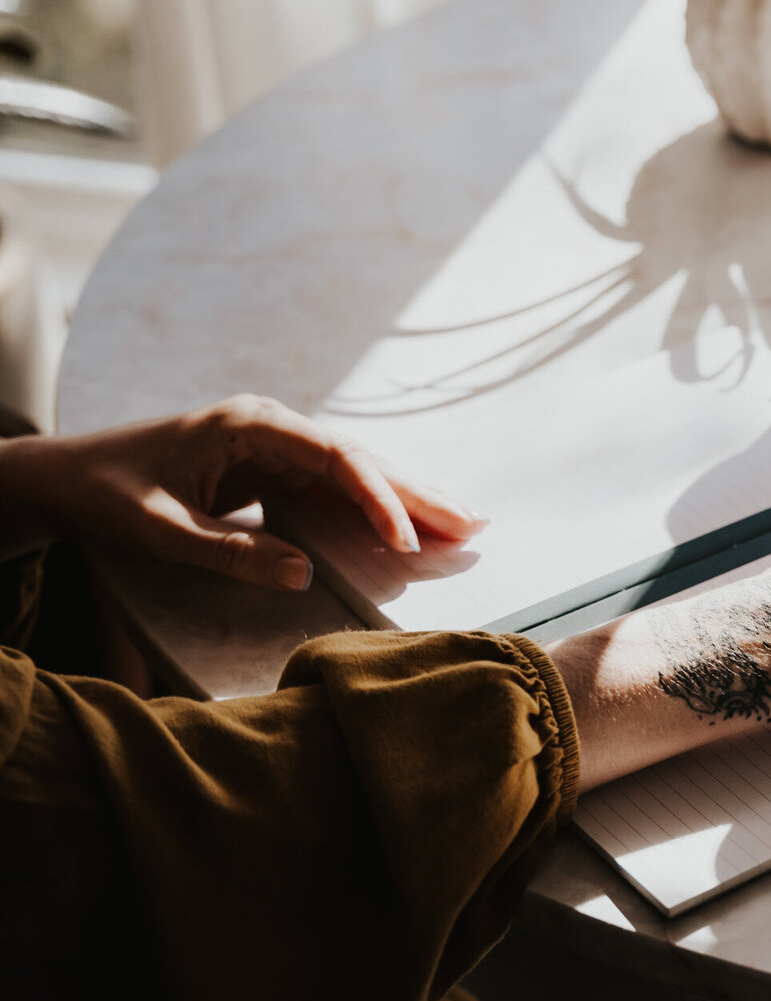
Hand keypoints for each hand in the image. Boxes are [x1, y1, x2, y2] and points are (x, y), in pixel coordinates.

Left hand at [0, 395, 485, 590]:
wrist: (64, 477)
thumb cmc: (105, 495)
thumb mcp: (159, 530)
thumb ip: (229, 552)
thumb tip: (302, 575)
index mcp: (249, 425)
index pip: (336, 458)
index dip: (378, 500)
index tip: (409, 542)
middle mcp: (272, 426)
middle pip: (362, 459)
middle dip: (419, 494)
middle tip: (475, 523)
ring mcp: (276, 445)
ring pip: (358, 471)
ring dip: (409, 498)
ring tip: (465, 522)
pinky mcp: (273, 467)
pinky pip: (337, 486)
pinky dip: (377, 506)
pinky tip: (412, 523)